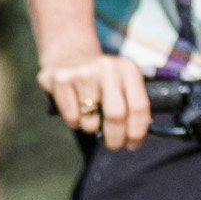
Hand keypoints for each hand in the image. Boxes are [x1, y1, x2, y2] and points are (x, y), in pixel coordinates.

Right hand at [38, 48, 154, 150]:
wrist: (69, 54)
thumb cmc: (101, 79)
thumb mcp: (122, 83)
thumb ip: (133, 105)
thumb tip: (140, 135)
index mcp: (128, 70)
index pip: (139, 106)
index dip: (138, 131)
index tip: (133, 145)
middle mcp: (108, 68)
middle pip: (116, 115)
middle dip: (115, 138)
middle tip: (112, 145)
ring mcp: (83, 73)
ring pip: (90, 121)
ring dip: (91, 128)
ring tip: (89, 117)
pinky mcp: (61, 79)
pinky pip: (71, 117)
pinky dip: (74, 122)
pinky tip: (75, 109)